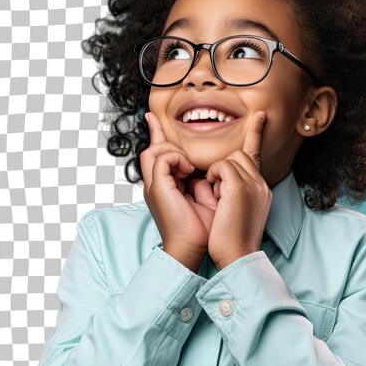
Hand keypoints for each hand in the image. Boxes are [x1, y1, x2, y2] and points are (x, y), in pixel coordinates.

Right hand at [141, 111, 214, 266]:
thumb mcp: (206, 195)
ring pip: (153, 150)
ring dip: (174, 152)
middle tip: (161, 123)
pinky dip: (177, 159)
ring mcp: (154, 186)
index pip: (159, 155)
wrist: (194, 247)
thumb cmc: (204, 227)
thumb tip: (212, 164)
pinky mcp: (157, 188)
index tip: (153, 117)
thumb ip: (203, 178)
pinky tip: (190, 170)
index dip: (156, 135)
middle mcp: (157, 184)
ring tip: (191, 166)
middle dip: (158, 134)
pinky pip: (161, 158)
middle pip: (152, 149)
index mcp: (166, 186)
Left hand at [205, 111, 271, 269]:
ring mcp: (254, 182)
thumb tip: (219, 178)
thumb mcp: (234, 210)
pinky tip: (218, 199)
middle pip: (238, 154)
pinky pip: (221, 166)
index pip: (256, 154)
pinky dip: (213, 180)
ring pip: (230, 158)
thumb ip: (231, 190)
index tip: (259, 116)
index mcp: (260, 188)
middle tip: (217, 195)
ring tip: (220, 202)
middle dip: (221, 168)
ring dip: (216, 177)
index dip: (256, 133)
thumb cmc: (230, 240)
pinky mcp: (242, 186)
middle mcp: (260, 182)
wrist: (236, 257)